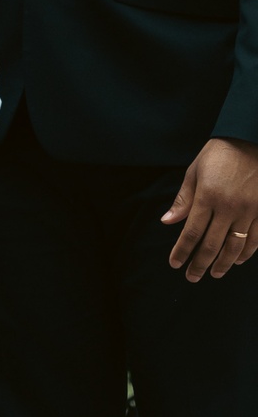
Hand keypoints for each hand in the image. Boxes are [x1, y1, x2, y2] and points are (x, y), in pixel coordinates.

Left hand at [162, 137, 257, 279]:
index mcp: (207, 196)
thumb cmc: (219, 154)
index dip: (182, 251)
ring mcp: (249, 209)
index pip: (191, 232)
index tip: (175, 264)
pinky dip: (247, 252)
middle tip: (191, 277)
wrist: (251, 139)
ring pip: (235, 245)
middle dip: (199, 264)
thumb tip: (167, 222)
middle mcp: (228, 206)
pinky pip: (256, 238)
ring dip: (223, 263)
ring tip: (214, 273)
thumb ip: (183, 199)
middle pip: (211, 244)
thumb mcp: (195, 171)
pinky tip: (237, 260)